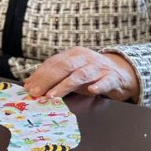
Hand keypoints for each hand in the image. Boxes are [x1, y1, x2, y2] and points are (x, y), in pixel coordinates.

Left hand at [24, 48, 139, 101]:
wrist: (122, 73)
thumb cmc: (92, 74)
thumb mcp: (72, 72)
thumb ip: (54, 77)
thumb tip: (29, 84)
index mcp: (74, 54)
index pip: (54, 63)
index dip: (40, 75)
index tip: (28, 87)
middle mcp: (86, 58)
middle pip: (64, 67)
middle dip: (48, 80)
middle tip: (36, 92)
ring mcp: (100, 68)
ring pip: (81, 75)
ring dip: (65, 85)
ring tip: (53, 96)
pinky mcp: (113, 78)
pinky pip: (106, 81)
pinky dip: (99, 85)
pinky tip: (92, 90)